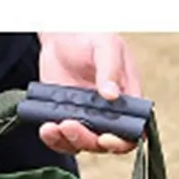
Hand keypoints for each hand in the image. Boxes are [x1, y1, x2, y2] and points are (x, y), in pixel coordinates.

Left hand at [37, 32, 142, 154]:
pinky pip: (60, 138)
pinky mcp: (64, 117)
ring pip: (80, 144)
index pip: (132, 133)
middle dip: (86, 140)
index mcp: (127, 101)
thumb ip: (110, 69)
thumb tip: (112, 95)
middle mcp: (108, 115)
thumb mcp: (106, 46)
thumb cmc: (91, 36)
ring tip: (52, 126)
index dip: (121, 142)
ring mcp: (85, 118)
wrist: (62, 33)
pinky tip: (46, 128)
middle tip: (69, 124)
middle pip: (103, 144)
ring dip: (67, 140)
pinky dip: (52, 138)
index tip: (105, 137)